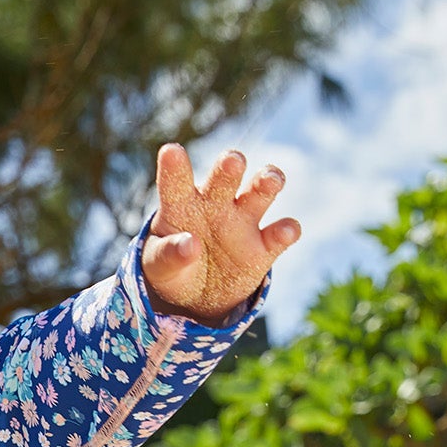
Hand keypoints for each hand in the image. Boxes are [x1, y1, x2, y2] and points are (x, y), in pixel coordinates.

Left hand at [140, 143, 299, 323]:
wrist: (199, 294)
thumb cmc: (173, 267)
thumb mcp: (159, 267)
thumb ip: (168, 255)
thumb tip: (190, 245)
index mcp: (183, 203)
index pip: (176, 182)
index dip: (174, 167)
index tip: (171, 152)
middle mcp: (216, 203)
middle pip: (225, 176)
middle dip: (230, 165)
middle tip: (233, 161)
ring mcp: (243, 221)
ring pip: (260, 191)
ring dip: (268, 181)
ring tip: (271, 181)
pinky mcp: (264, 247)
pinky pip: (279, 234)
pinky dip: (286, 231)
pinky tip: (286, 231)